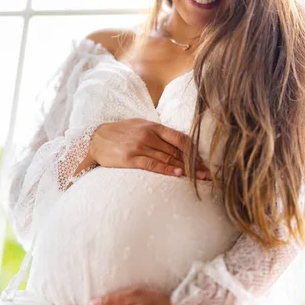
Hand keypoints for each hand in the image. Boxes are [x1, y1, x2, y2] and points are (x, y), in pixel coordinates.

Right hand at [89, 119, 210, 179]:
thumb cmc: (122, 133)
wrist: (96, 139)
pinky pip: (153, 165)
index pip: (180, 138)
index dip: (194, 151)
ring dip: (185, 169)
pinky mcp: (130, 159)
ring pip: (167, 158)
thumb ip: (159, 133)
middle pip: (177, 151)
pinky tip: (178, 174)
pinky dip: (167, 169)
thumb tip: (180, 143)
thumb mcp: (141, 126)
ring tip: (198, 178)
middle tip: (207, 174)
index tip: (204, 162)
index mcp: (153, 127)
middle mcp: (148, 136)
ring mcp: (139, 147)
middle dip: (194, 164)